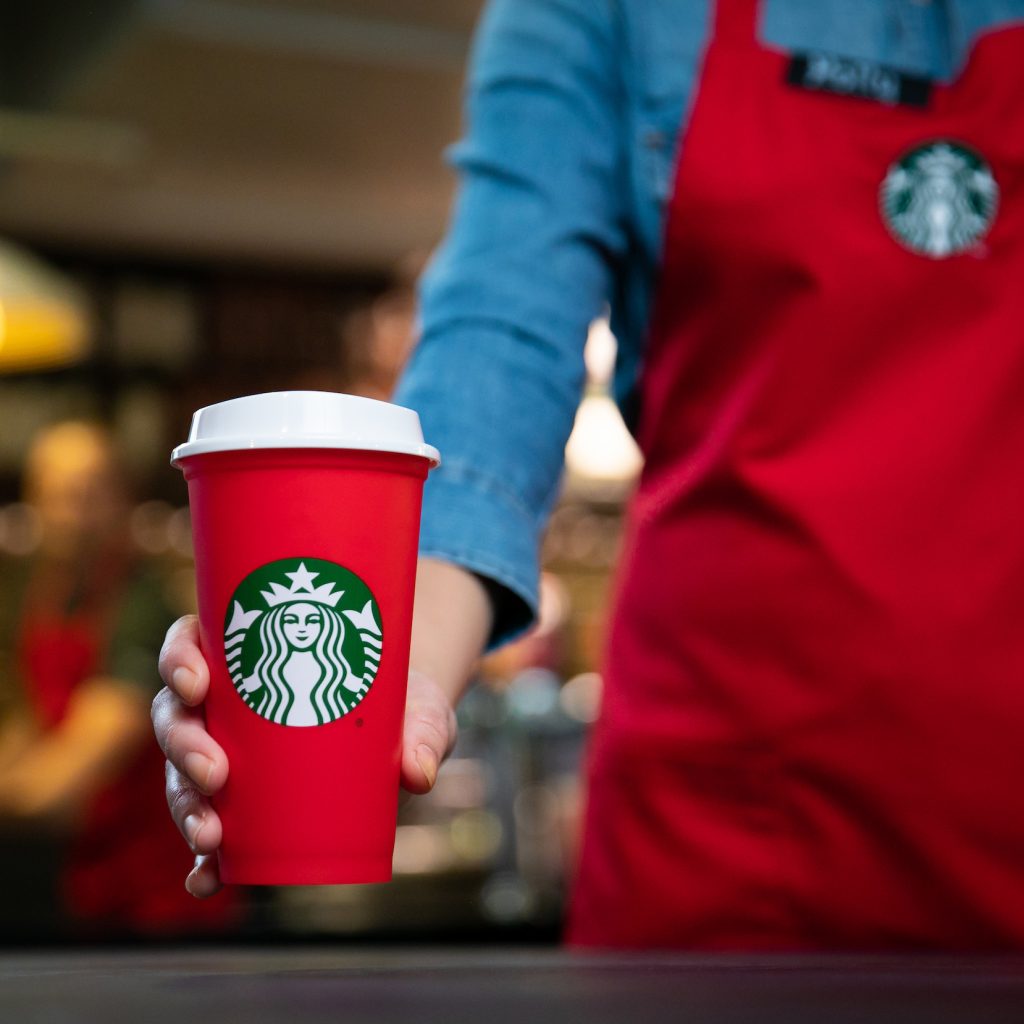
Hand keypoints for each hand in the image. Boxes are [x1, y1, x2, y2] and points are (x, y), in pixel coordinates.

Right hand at [153, 615, 457, 897]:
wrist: (407, 727)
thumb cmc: (400, 698)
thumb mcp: (419, 707)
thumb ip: (425, 732)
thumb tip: (417, 773)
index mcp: (248, 657)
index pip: (192, 645)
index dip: (179, 659)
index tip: (197, 682)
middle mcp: (226, 705)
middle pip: (178, 717)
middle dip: (185, 747)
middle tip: (214, 771)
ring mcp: (229, 754)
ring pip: (182, 775)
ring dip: (186, 804)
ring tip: (211, 833)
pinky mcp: (244, 805)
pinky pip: (209, 832)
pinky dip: (201, 860)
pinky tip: (205, 879)